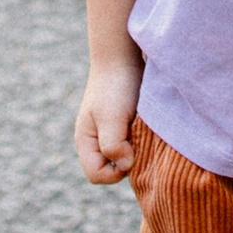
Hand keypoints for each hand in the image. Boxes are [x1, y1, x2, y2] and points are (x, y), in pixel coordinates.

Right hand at [75, 54, 143, 185]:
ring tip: (142, 129)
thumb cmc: (114, 85)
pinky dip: (142, 140)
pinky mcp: (126, 128)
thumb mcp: (111, 116)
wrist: (124, 57)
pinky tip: (147, 126)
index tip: (130, 148)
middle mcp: (96, 142)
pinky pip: (134, 146)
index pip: (96, 175)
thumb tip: (125, 165)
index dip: (115, 170)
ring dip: (137, 150)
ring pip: (125, 159)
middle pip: (111, 170)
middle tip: (138, 137)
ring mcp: (111, 135)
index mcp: (85, 142)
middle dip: (127, 160)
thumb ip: (113, 144)